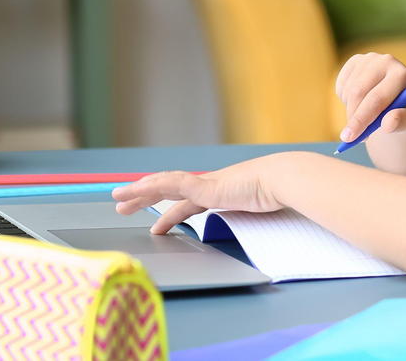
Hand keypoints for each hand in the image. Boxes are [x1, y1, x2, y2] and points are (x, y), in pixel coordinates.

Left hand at [111, 154, 290, 233]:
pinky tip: (142, 187)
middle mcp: (207, 185)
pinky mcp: (207, 186)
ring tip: (120, 197)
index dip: (166, 210)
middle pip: (166, 189)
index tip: (154, 221)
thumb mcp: (256, 209)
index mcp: (217, 192)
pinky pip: (175, 183)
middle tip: (121, 204)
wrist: (285, 180)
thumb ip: (246, 214)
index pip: (184, 200)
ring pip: (163, 184)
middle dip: (143, 197)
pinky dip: (157, 185)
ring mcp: (206, 183)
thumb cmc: (277, 194)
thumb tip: (250, 226)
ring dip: (140, 190)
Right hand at [335, 53, 405, 143]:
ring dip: (350, 111)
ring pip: (348, 91)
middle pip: (358, 93)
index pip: (377, 98)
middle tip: (349, 138)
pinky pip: (341, 86)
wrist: (401, 97)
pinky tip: (360, 103)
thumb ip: (402, 122)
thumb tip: (388, 124)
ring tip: (366, 118)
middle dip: (352, 118)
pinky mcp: (355, 61)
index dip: (362, 119)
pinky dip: (345, 101)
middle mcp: (385, 61)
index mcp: (402, 74)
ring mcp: (369, 59)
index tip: (350, 138)